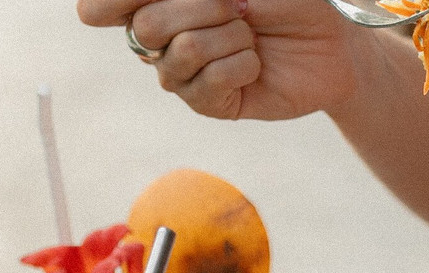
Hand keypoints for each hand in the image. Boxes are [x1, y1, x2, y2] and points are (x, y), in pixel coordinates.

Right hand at [76, 0, 369, 119]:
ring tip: (252, 36)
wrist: (332, 39)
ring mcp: (186, 74)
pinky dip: (239, 66)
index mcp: (161, 1)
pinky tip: (255, 64)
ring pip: (179, 54)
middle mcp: (164, 37)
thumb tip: (96, 9)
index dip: (110, 4)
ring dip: (228, 36)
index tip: (114, 9)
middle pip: (146, 27)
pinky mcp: (212, 105)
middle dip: (201, 8)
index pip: (103, 7)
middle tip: (241, 7)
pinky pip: (205, 87)